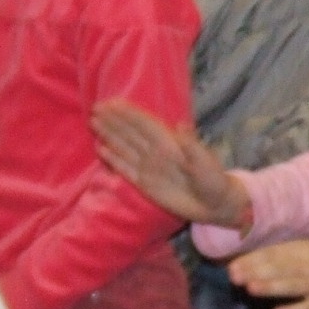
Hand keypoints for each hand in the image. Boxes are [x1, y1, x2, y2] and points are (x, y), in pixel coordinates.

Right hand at [92, 99, 247, 224]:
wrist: (214, 205)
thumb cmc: (214, 180)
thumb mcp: (205, 163)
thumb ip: (192, 145)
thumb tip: (180, 123)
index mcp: (170, 144)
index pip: (145, 124)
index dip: (129, 113)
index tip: (111, 102)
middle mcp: (156, 153)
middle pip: (131, 132)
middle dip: (114, 120)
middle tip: (96, 107)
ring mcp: (150, 168)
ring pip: (125, 147)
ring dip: (110, 135)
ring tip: (94, 121)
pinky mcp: (145, 184)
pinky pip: (125, 168)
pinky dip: (113, 159)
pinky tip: (101, 149)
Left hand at [228, 241, 308, 308]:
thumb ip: (286, 255)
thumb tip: (254, 262)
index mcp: (305, 249)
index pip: (274, 254)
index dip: (253, 260)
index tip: (232, 266)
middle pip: (280, 269)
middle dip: (256, 272)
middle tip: (234, 278)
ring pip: (291, 286)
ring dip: (271, 286)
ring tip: (251, 288)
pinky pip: (308, 307)